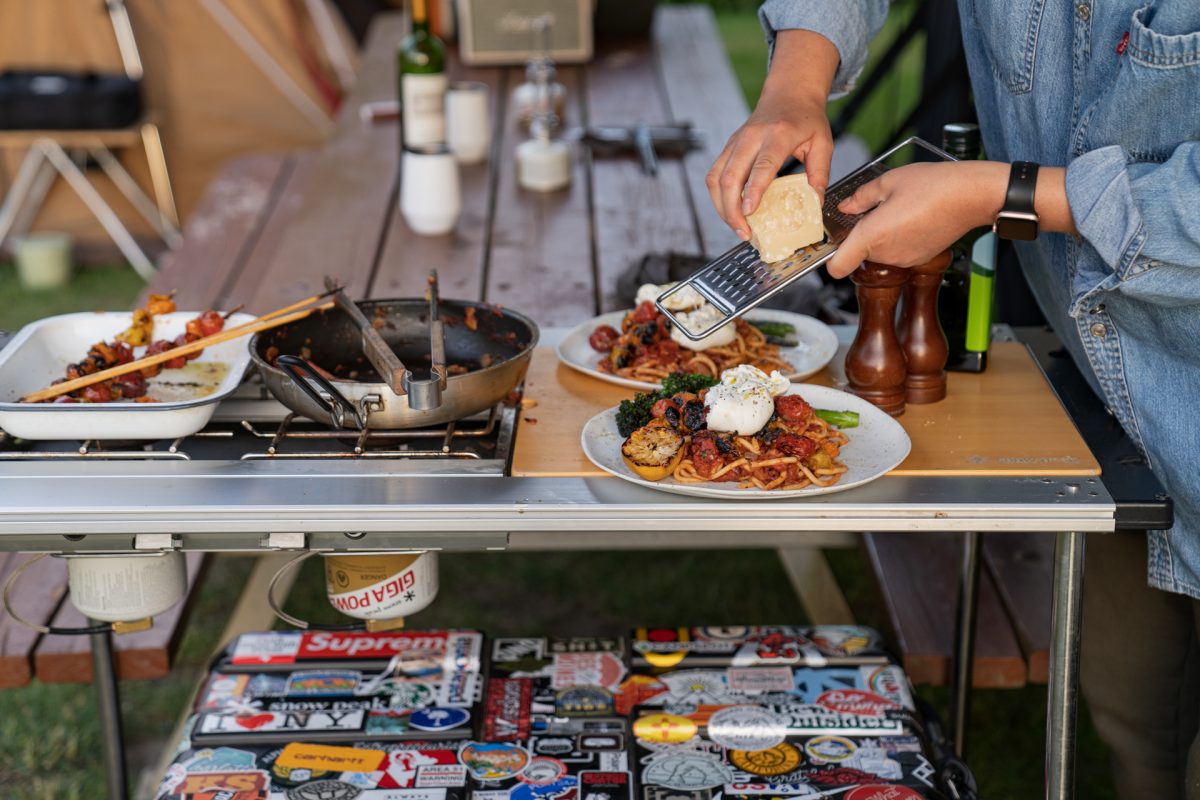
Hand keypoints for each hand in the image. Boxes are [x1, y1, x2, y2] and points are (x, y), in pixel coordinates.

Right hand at [707, 95, 832, 239]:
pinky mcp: (729, 147)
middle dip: (732, 209)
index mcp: (778, 134)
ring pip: (716, 177)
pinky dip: (718, 197)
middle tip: (743, 232)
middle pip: (730, 175)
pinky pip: (714, 174)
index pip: (762, 165)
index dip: (753, 190)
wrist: (789, 93)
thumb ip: (820, 173)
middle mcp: (751, 137)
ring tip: (735, 226)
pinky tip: (729, 211)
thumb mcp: (823, 143)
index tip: (749, 212)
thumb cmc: (807, 119)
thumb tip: (815, 203)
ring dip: (721, 206)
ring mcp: (736, 141)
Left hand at [825, 161, 1008, 278]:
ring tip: (897, 211)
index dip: (830, 258)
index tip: (832, 243)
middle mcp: (885, 254)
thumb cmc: (934, 186)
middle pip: (858, 254)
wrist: (973, 196)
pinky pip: (897, 253)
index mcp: (871, 236)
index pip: (837, 267)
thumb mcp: (889, 181)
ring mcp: (903, 260)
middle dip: (861, 235)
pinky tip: (911, 219)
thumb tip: (846, 206)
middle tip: (874, 211)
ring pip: (878, 253)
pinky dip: (898, 240)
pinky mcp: (918, 259)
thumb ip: (861, 197)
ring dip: (880, 237)